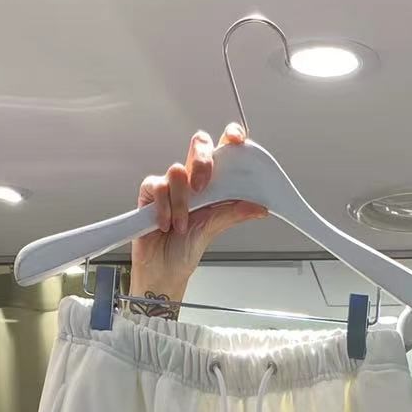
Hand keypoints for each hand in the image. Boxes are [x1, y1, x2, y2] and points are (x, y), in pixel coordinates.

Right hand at [129, 125, 267, 301]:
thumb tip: (260, 207)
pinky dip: (164, 209)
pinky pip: (158, 187)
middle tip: (202, 187)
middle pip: (199, 146)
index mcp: (211, 186)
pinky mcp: (150, 193)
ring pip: (177, 171)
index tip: (236, 140)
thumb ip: (234, 213)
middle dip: (202, 162)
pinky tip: (165, 225)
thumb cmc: (186, 249)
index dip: (229, 139)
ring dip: (182, 203)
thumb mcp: (214, 228)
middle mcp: (191, 181)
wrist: (163, 271)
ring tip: (182, 225)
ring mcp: (170, 185)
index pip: (222, 152)